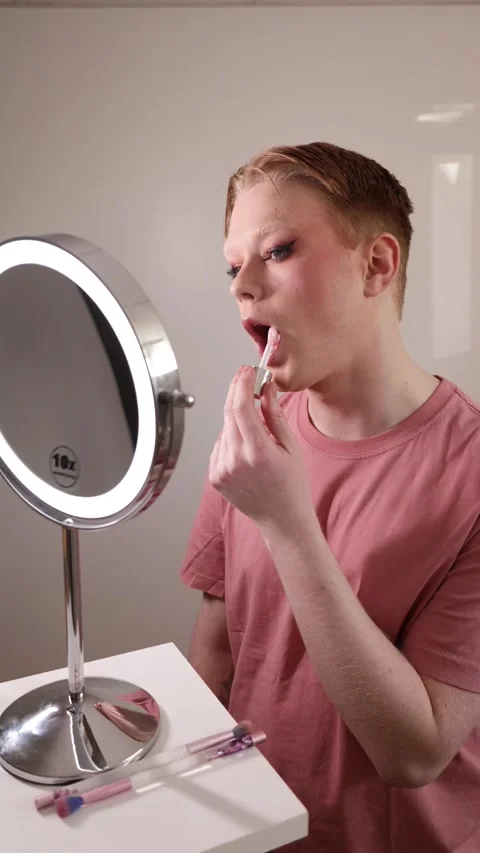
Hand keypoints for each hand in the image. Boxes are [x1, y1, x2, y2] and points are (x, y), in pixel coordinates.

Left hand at [209, 366, 315, 532]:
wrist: (281, 519)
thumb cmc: (292, 485)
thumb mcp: (291, 446)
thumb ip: (274, 414)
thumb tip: (265, 386)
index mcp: (257, 452)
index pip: (240, 407)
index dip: (241, 384)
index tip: (247, 371)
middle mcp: (235, 460)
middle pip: (229, 413)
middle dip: (237, 393)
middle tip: (247, 380)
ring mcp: (221, 469)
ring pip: (224, 428)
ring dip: (237, 419)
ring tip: (258, 431)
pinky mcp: (214, 476)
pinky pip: (220, 444)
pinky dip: (231, 438)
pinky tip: (247, 449)